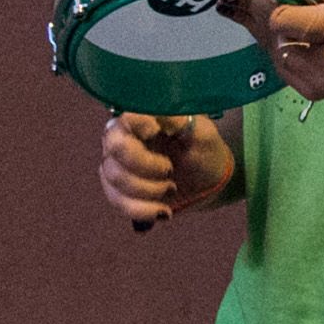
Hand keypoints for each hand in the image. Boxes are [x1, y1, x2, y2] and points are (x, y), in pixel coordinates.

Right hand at [99, 112, 231, 230]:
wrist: (207, 181)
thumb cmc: (204, 150)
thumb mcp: (201, 134)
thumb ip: (181, 121)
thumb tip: (160, 113)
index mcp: (142, 119)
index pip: (127, 117)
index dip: (138, 126)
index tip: (156, 132)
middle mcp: (122, 138)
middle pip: (116, 149)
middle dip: (146, 165)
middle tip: (170, 170)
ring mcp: (116, 164)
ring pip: (115, 178)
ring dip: (149, 189)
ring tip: (172, 188)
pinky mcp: (117, 189)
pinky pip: (117, 201)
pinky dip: (143, 209)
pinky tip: (164, 211)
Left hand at [238, 0, 323, 101]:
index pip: (280, 19)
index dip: (274, 4)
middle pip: (272, 36)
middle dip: (270, 18)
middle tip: (279, 5)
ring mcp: (320, 81)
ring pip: (273, 53)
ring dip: (276, 36)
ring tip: (297, 24)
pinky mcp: (314, 93)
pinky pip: (282, 68)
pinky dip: (285, 53)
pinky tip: (302, 43)